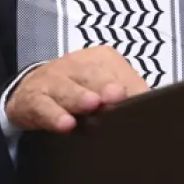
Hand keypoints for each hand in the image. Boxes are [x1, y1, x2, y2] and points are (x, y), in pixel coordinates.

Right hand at [5, 45, 149, 132]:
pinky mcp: (34, 98)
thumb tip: (153, 107)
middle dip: (105, 85)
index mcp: (101, 59)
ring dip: (80, 97)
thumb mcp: (103, 86)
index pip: (119, 71)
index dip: (130, 87)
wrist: (31, 90)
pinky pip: (44, 106)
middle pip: (93, 74)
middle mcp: (77, 64)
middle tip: (117, 96)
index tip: (141, 100)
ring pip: (67, 87)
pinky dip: (54, 115)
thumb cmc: (79, 88)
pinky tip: (65, 124)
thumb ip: (129, 93)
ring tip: (93, 105)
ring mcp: (54, 80)